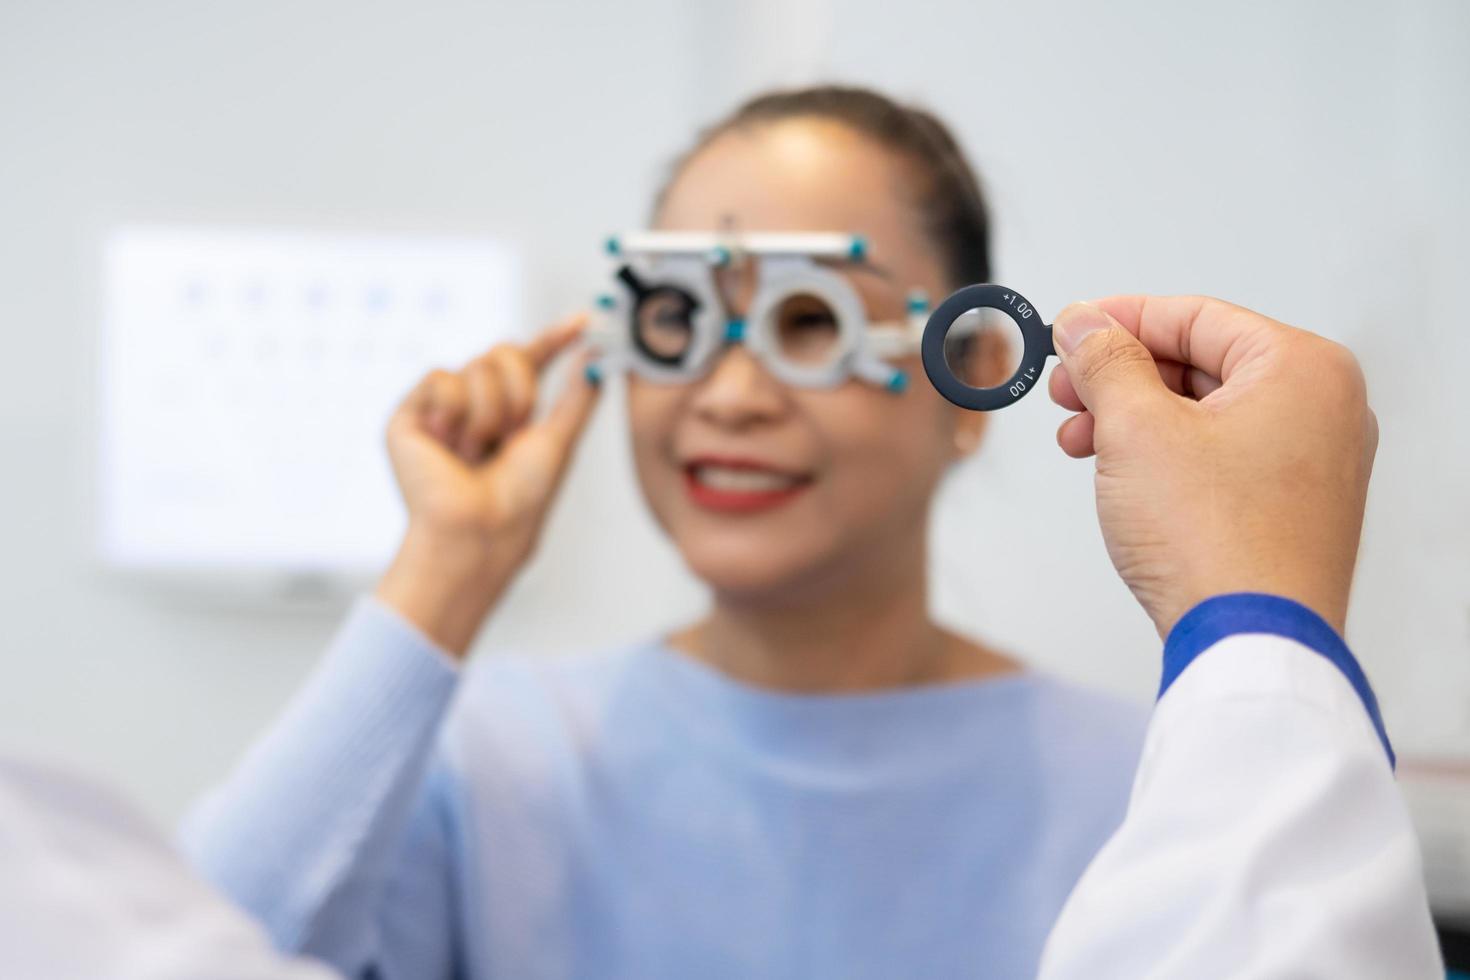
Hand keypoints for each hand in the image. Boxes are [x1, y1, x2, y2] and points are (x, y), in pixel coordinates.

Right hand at [375, 315, 599, 656]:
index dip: (556, 338)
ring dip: (488, 413)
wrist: (480, 529)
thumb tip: (597, 356)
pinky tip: (447, 446)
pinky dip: (455, 413)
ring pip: (476, 366)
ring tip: (475, 453)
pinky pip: (439, 377)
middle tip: (511, 433)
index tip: (586, 320)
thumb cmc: (520, 500)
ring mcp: (442, 409)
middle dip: (519, 389)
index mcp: (511, 413)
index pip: (532, 361)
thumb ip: (577, 396)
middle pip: (504, 352)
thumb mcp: (559, 441)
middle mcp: (475, 406)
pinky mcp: (410, 414)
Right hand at [1048, 296, 1376, 637]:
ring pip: (1204, 414)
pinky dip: (1165, 457)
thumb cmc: (1213, 538)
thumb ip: (1105, 361)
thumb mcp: (1137, 429)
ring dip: (1133, 421)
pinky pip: (1220, 457)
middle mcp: (1323, 408)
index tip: (1067, 330)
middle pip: (1200, 364)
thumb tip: (1082, 323)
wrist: (1250, 643)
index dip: (1119, 320)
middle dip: (1120, 378)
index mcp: (1303, 368)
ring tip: (1079, 442)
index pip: (1195, 317)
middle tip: (1064, 392)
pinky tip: (1119, 475)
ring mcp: (1313, 463)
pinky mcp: (1292, 509)